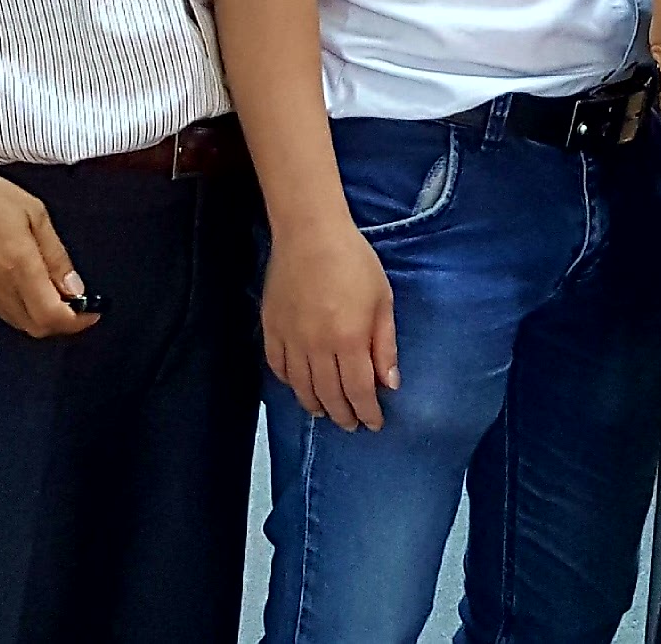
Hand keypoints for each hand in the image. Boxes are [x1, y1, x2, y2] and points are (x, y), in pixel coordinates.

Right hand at [0, 137, 97, 339]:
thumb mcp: (34, 214)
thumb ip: (56, 255)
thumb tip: (75, 289)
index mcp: (18, 268)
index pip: (52, 317)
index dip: (78, 322)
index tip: (93, 313)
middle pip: (35, 328)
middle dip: (62, 323)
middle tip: (78, 306)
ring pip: (16, 321)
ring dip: (40, 316)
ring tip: (54, 292)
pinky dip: (19, 307)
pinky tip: (26, 286)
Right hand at [261, 217, 399, 430]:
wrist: (310, 235)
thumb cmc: (355, 262)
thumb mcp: (383, 300)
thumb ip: (385, 345)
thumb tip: (389, 384)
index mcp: (349, 341)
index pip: (359, 391)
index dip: (367, 412)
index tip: (374, 424)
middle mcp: (317, 348)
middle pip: (329, 395)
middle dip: (343, 415)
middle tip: (352, 425)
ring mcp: (291, 341)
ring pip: (301, 388)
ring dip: (316, 405)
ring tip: (327, 413)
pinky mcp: (271, 330)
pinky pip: (279, 368)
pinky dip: (290, 384)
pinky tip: (300, 387)